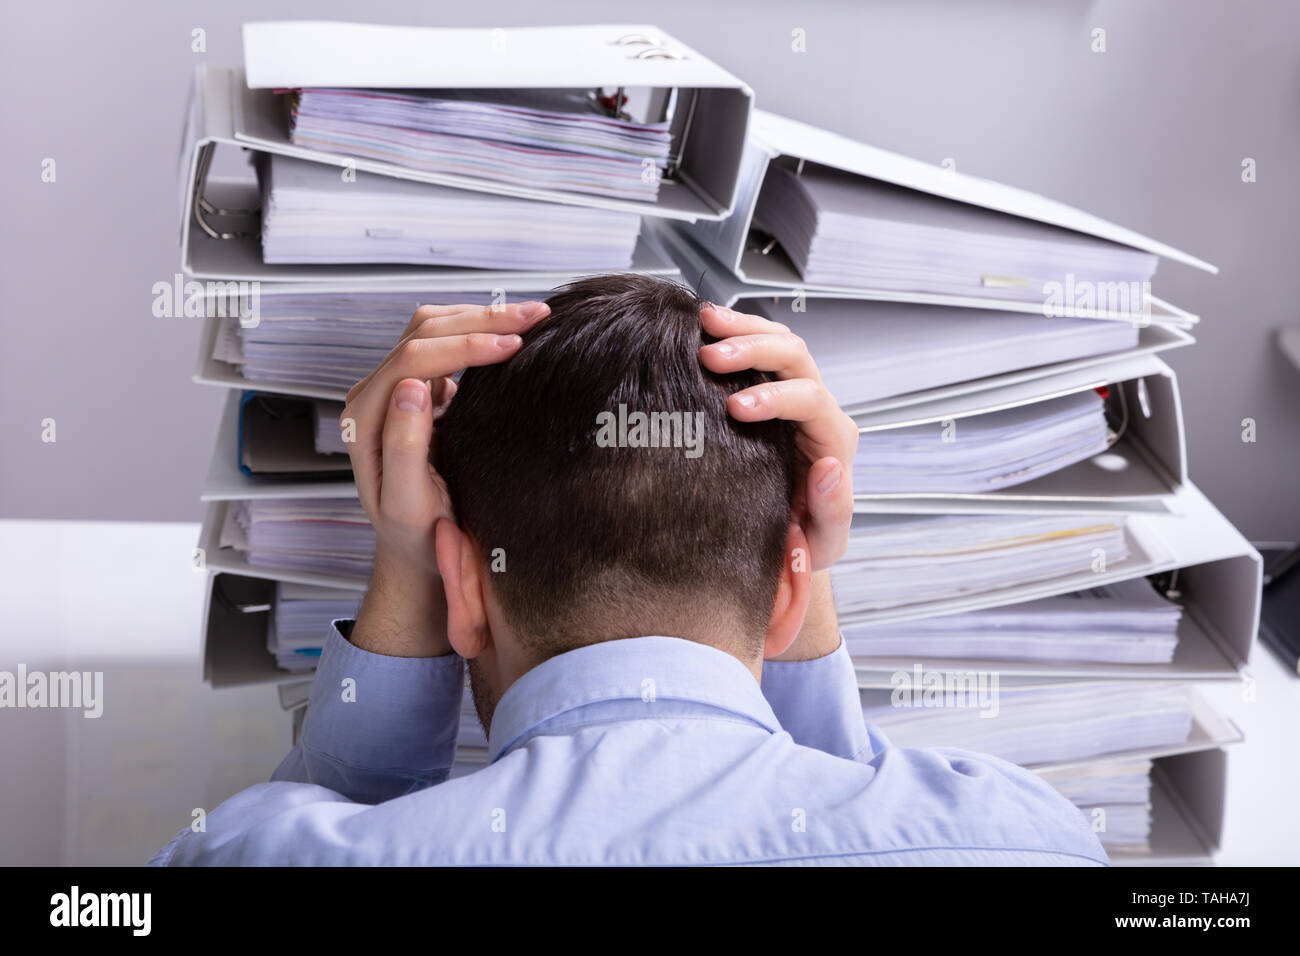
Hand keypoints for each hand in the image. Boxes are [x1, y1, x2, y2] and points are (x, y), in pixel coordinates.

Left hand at [340, 300, 549, 574]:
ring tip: (532, 315)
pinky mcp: (420, 387)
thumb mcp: (408, 504)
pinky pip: (444, 341)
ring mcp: (396, 387)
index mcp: (366, 418)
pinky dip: (478, 328)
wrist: (420, 547)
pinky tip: (512, 330)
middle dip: (482, 318)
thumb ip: (403, 447)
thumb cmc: (417, 534)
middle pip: (424, 332)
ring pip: (434, 327)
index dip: (466, 345)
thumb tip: (413, 387)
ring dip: (481, 315)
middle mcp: (375, 394)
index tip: (514, 345)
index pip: (414, 359)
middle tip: (537, 316)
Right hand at [697, 302, 857, 570]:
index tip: (735, 409)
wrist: (785, 542)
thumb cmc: (801, 544)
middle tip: (709, 356)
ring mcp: (794, 394)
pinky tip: (702, 325)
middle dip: (754, 349)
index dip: (775, 398)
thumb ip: (833, 510)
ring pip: (779, 341)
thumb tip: (829, 468)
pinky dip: (734, 331)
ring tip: (702, 322)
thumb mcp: (823, 542)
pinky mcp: (770, 390)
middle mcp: (818, 411)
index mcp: (832, 441)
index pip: (812, 401)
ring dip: (742, 327)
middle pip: (797, 357)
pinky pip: (759, 347)